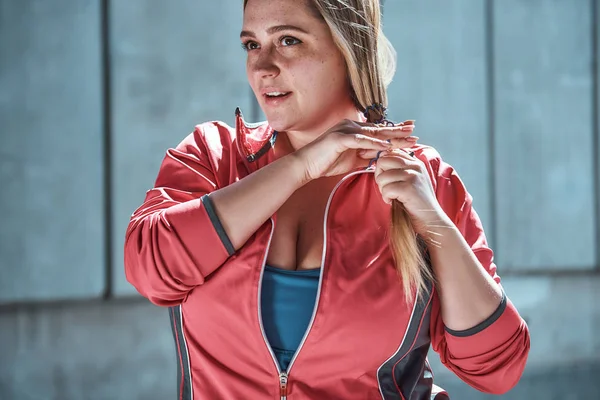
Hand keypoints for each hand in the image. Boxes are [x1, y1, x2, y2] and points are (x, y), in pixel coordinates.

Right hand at [294, 119, 417, 180]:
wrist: (306, 166)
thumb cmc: (326, 163)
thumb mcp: (351, 160)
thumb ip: (365, 157)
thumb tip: (379, 159)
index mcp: (354, 130)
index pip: (378, 131)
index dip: (394, 131)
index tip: (410, 133)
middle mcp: (351, 126)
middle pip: (379, 129)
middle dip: (398, 130)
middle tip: (414, 130)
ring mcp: (345, 130)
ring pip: (372, 133)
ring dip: (390, 135)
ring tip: (406, 137)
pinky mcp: (339, 138)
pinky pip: (360, 140)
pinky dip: (373, 143)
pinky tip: (385, 145)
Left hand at [374, 149, 449, 234]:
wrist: (430, 219)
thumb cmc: (416, 201)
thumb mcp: (410, 179)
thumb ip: (399, 167)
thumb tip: (380, 155)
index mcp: (415, 162)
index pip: (390, 153)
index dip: (382, 166)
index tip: (387, 179)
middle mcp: (415, 166)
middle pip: (382, 161)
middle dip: (380, 176)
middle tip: (387, 187)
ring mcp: (413, 176)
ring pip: (382, 177)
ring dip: (383, 190)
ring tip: (392, 196)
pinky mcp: (409, 188)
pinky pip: (386, 189)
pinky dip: (386, 198)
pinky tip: (393, 201)